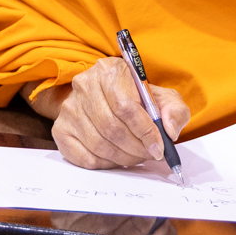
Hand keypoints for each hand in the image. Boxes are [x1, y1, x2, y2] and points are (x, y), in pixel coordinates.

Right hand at [47, 57, 191, 169]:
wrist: (103, 96)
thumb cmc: (136, 98)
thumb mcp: (162, 97)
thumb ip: (174, 110)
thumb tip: (169, 130)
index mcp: (110, 70)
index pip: (126, 106)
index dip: (145, 131)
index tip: (159, 148)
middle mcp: (85, 85)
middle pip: (112, 128)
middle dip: (136, 148)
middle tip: (150, 155)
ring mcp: (69, 108)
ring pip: (98, 144)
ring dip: (123, 157)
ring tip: (136, 156)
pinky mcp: (61, 129)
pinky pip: (83, 157)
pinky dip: (105, 163)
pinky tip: (117, 158)